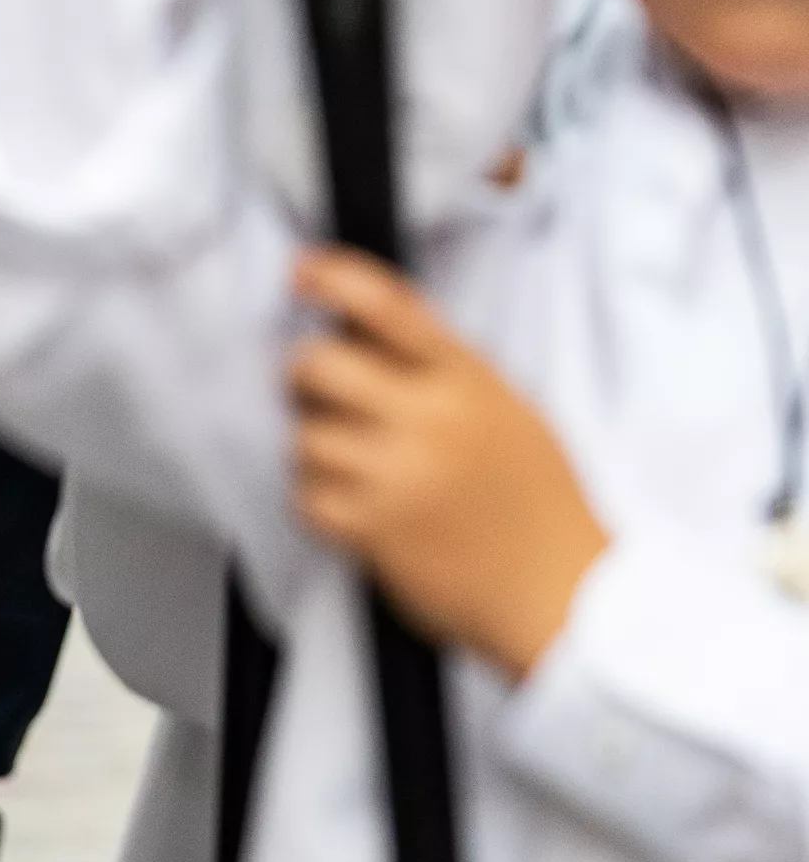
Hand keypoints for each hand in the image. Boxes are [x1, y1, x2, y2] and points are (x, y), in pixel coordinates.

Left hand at [288, 245, 608, 677]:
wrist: (560, 588)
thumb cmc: (535, 499)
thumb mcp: (507, 410)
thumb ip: (443, 372)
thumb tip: (361, 336)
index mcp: (467, 379)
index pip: (390, 308)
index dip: (335, 279)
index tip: (300, 272)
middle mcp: (429, 418)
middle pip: (318, 366)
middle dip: (303, 379)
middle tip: (316, 396)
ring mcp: (397, 474)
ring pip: (303, 438)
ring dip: (313, 453)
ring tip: (352, 469)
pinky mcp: (371, 529)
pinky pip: (304, 498)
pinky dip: (316, 505)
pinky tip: (353, 511)